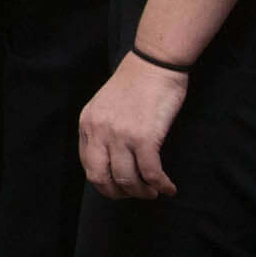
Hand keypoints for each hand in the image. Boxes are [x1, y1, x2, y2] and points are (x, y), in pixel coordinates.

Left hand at [78, 55, 185, 198]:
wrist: (155, 62)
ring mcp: (120, 135)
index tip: (119, 187)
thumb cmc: (136, 82)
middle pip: (101, 178)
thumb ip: (103, 130)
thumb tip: (112, 160)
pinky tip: (168, 187)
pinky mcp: (144, 138)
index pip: (88, 166)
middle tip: (134, 194)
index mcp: (87, 124)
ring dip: (142, 192)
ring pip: (126, 180)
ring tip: (153, 192)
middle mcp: (99, 131)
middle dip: (118, 193)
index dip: (104, 182)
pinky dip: (161, 185)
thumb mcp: (105, 105)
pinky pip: (151, 173)